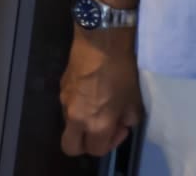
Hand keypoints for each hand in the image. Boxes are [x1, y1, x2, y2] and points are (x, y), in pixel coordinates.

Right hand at [60, 31, 142, 155]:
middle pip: (70, 147)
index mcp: (96, 124)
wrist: (100, 44)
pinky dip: (79, 108)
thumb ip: (126, 120)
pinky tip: (92, 91)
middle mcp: (75, 118)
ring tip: (99, 106)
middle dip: (85, 145)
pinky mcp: (61, 88)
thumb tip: (120, 121)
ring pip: (69, 126)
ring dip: (83, 124)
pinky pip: (68, 108)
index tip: (121, 127)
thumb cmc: (121, 74)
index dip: (111, 144)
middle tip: (102, 129)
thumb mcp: (134, 102)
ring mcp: (64, 103)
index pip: (96, 151)